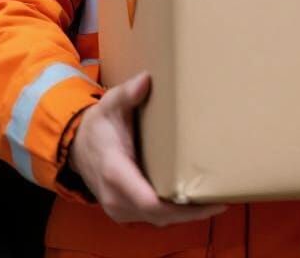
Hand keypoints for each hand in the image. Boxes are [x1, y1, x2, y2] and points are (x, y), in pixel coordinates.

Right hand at [68, 70, 226, 226]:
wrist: (78, 149)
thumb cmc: (98, 126)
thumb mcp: (109, 105)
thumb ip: (127, 94)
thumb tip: (145, 80)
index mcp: (114, 171)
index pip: (144, 198)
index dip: (173, 203)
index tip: (199, 198)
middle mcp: (117, 197)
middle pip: (158, 214)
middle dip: (190, 212)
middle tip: (221, 200)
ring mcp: (121, 208)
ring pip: (159, 220)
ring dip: (186, 215)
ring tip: (216, 202)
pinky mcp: (127, 211)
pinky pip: (155, 218)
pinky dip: (176, 214)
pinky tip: (198, 205)